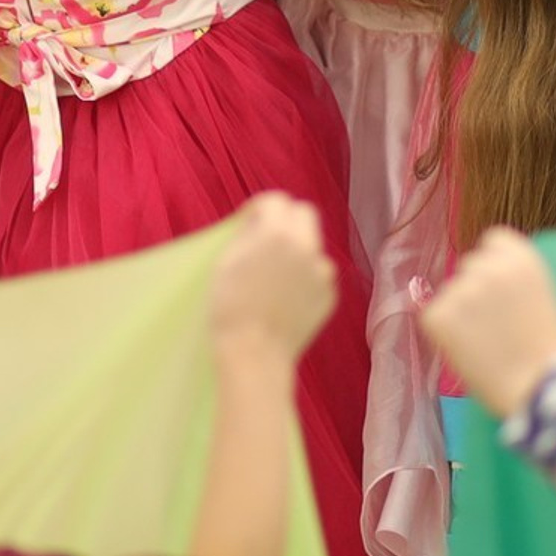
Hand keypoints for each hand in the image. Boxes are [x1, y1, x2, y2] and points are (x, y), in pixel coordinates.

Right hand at [210, 192, 335, 366]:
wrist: (254, 355)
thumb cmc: (230, 308)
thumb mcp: (226, 260)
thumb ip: (247, 232)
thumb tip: (258, 220)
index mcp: (278, 231)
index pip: (276, 200)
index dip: (261, 208)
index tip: (250, 221)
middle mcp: (307, 245)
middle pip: (303, 214)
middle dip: (287, 219)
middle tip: (267, 239)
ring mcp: (322, 271)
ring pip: (312, 246)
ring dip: (298, 250)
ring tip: (274, 277)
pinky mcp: (329, 295)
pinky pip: (317, 275)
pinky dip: (305, 279)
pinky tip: (285, 299)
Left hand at [421, 228, 555, 420]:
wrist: (539, 388)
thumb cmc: (546, 350)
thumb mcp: (540, 295)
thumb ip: (512, 277)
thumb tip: (484, 275)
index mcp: (520, 257)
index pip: (493, 241)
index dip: (494, 266)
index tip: (499, 290)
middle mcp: (488, 265)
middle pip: (470, 266)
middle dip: (476, 289)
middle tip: (491, 324)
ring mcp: (461, 288)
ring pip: (451, 293)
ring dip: (459, 312)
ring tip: (483, 344)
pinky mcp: (439, 314)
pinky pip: (433, 317)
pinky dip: (443, 333)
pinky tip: (466, 350)